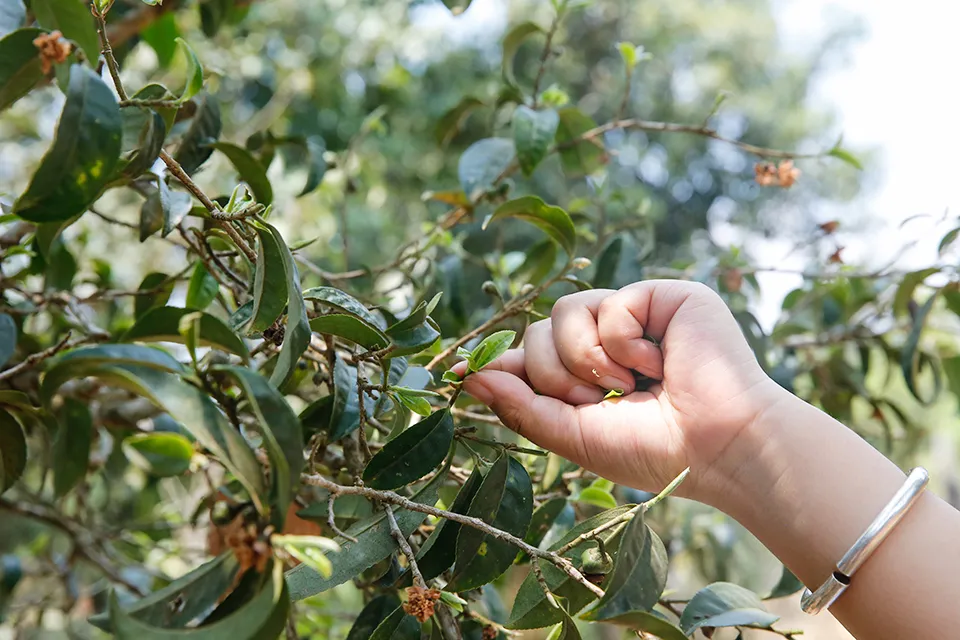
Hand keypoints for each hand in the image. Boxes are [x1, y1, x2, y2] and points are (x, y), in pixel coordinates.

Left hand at [451, 280, 786, 499]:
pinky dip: (622, 342)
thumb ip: (520, 406)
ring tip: (625, 384)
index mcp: (586, 375)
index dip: (497, 361)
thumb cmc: (654, 449)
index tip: (452, 372)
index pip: (527, 355)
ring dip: (585, 357)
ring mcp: (632, 315)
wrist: (720, 446)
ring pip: (564, 310)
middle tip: (591, 401)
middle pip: (536, 331)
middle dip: (552, 373)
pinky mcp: (661, 295)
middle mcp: (605, 340)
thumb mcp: (573, 435)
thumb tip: (466, 376)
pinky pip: (608, 302)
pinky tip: (658, 363)